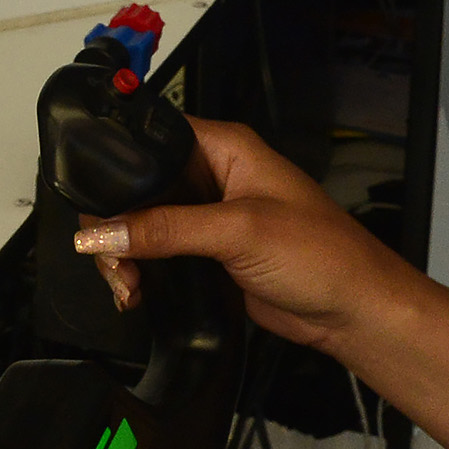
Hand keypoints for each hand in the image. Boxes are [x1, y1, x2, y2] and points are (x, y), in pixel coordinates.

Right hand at [68, 118, 430, 357]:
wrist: (351, 310)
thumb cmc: (324, 255)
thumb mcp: (239, 231)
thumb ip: (166, 229)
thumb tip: (103, 232)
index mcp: (225, 148)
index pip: (151, 138)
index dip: (118, 166)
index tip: (97, 206)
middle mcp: (214, 176)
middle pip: (138, 187)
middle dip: (115, 225)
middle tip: (111, 260)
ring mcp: (209, 217)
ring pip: (142, 225)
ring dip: (124, 255)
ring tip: (127, 286)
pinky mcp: (208, 253)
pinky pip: (157, 255)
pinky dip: (139, 273)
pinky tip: (135, 293)